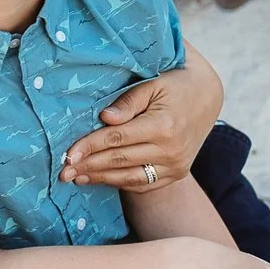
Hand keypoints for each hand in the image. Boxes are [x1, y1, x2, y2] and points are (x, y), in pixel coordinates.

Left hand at [62, 66, 217, 191]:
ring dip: (100, 179)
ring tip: (75, 178)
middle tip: (62, 172)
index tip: (68, 154)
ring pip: (130, 177)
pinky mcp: (177, 173)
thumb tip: (105, 118)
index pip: (117, 139)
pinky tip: (99, 180)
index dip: (90, 147)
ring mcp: (176, 165)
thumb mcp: (152, 84)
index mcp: (163, 125)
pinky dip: (120, 184)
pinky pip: (144, 184)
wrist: (206, 97)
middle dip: (88, 166)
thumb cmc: (173, 85)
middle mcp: (171, 149)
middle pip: (120, 161)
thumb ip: (128, 102)